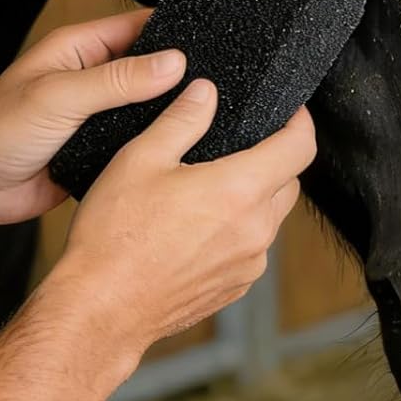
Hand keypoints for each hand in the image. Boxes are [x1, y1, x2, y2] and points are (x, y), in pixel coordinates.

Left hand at [0, 9, 187, 229]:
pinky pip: (138, 143)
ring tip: (206, 115)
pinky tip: (179, 148)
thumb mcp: (59, 96)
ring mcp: (99, 115)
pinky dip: (155, 145)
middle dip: (179, 75)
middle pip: (151, 68)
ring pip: (149, 108)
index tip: (209, 40)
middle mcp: (93, 78)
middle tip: (214, 84)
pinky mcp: (101, 150)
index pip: (140, 26)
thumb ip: (116, 80)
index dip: (174, 31)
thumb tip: (172, 63)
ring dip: (168, 113)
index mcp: (81, 48)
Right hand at [53, 81, 315, 353]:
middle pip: (289, 182)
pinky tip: (199, 226)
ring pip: (270, 217)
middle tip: (239, 145)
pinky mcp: (234, 288)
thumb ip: (182, 119)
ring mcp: (248, 265)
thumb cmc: (115, 235)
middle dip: (275, 158)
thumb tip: (206, 92)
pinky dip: (238, 230)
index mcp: (240, 191)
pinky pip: (251, 248)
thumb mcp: (141, 159)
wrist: (100, 308)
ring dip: (254, 197)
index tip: (290, 111)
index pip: (300, 148)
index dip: (300, 122)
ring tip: (210, 186)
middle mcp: (255, 230)